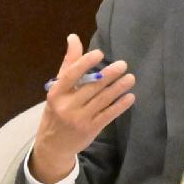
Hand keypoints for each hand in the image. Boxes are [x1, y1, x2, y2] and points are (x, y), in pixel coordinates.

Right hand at [30, 33, 137, 182]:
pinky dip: (120, 105)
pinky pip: (108, 115)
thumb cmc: (57, 111)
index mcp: (56, 92)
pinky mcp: (90, 129)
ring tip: (130, 78)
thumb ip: (69, 64)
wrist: (53, 146)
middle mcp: (67, 105)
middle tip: (123, 65)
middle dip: (109, 75)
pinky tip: (129, 97)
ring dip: (118, 88)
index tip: (100, 53)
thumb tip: (74, 37)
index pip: (71, 75)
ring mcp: (79, 119)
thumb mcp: (58, 89)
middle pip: (91, 87)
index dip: (85, 63)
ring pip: (102, 100)